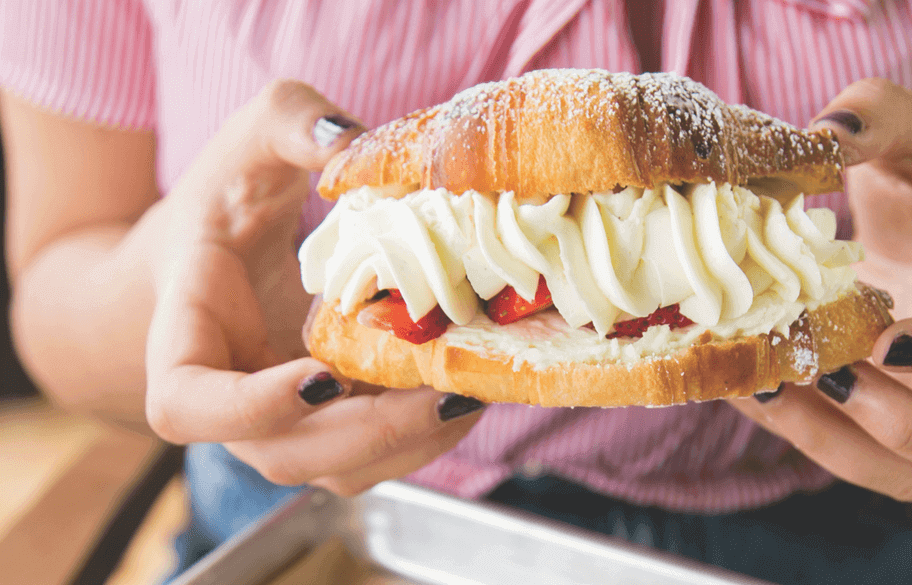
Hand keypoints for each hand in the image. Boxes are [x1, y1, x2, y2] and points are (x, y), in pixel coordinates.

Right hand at [144, 80, 483, 495]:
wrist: (202, 261)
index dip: (249, 409)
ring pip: (337, 470)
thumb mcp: (250, 140)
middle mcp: (228, 396)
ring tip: (473, 388)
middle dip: (372, 432)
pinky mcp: (326, 424)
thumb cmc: (219, 200)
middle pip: (284, 455)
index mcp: (186, 333)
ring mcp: (278, 421)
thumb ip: (293, 123)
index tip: (320, 377)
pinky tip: (469, 387)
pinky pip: (372, 455)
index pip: (186, 405)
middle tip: (447, 388)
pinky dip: (423, 436)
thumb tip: (354, 144)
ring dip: (409, 444)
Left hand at [728, 78, 911, 500]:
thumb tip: (823, 137)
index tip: (892, 335)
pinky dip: (793, 433)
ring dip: (838, 445)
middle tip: (831, 375)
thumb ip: (881, 119)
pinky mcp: (884, 440)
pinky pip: (848, 463)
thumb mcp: (911, 144)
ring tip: (770, 382)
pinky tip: (742, 384)